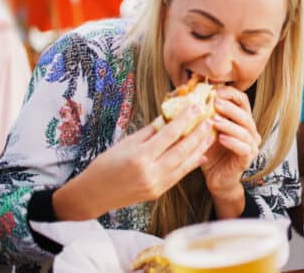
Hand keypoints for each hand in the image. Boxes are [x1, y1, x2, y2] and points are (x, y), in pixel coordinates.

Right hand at [53, 104, 215, 219]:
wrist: (93, 195)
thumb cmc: (105, 165)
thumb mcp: (125, 143)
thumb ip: (150, 132)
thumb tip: (170, 118)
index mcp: (140, 157)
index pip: (169, 135)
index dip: (185, 120)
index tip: (196, 108)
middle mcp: (150, 172)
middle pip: (182, 150)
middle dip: (198, 134)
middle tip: (211, 120)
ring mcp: (156, 185)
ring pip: (184, 165)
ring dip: (199, 149)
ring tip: (210, 135)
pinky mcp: (158, 193)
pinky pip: (179, 176)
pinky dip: (191, 164)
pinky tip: (200, 155)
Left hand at [201, 86, 260, 197]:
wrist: (216, 178)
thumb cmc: (210, 151)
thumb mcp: (204, 130)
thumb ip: (200, 113)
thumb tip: (181, 94)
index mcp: (241, 120)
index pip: (241, 100)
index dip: (229, 93)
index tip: (213, 90)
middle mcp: (250, 130)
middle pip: (245, 114)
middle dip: (230, 107)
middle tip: (214, 102)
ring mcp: (251, 145)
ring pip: (244, 131)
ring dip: (229, 124)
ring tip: (214, 121)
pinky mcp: (247, 159)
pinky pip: (243, 148)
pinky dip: (233, 142)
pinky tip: (221, 138)